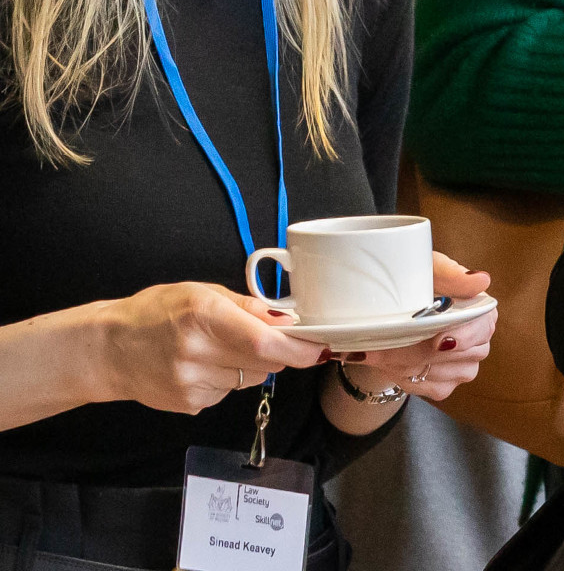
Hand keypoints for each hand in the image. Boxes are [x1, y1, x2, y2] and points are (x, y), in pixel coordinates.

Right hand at [96, 282, 323, 413]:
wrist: (108, 349)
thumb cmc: (157, 311)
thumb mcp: (202, 293)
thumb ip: (248, 306)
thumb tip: (290, 318)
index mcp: (204, 317)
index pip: (264, 343)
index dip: (299, 349)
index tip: (320, 348)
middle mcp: (198, 354)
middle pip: (264, 363)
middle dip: (277, 351)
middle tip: (264, 335)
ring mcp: (192, 385)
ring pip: (250, 379)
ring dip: (249, 364)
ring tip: (217, 347)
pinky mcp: (189, 406)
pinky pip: (228, 392)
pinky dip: (227, 378)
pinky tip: (202, 365)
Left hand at [337, 253, 494, 402]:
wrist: (396, 310)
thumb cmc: (418, 283)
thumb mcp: (429, 269)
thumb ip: (451, 274)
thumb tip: (481, 280)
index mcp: (481, 308)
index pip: (481, 328)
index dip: (462, 337)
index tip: (437, 340)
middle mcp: (480, 340)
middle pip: (454, 355)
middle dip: (415, 350)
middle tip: (382, 343)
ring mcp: (466, 365)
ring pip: (436, 374)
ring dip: (403, 363)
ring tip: (379, 349)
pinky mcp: (447, 385)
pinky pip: (426, 388)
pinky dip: (404, 376)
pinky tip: (390, 361)